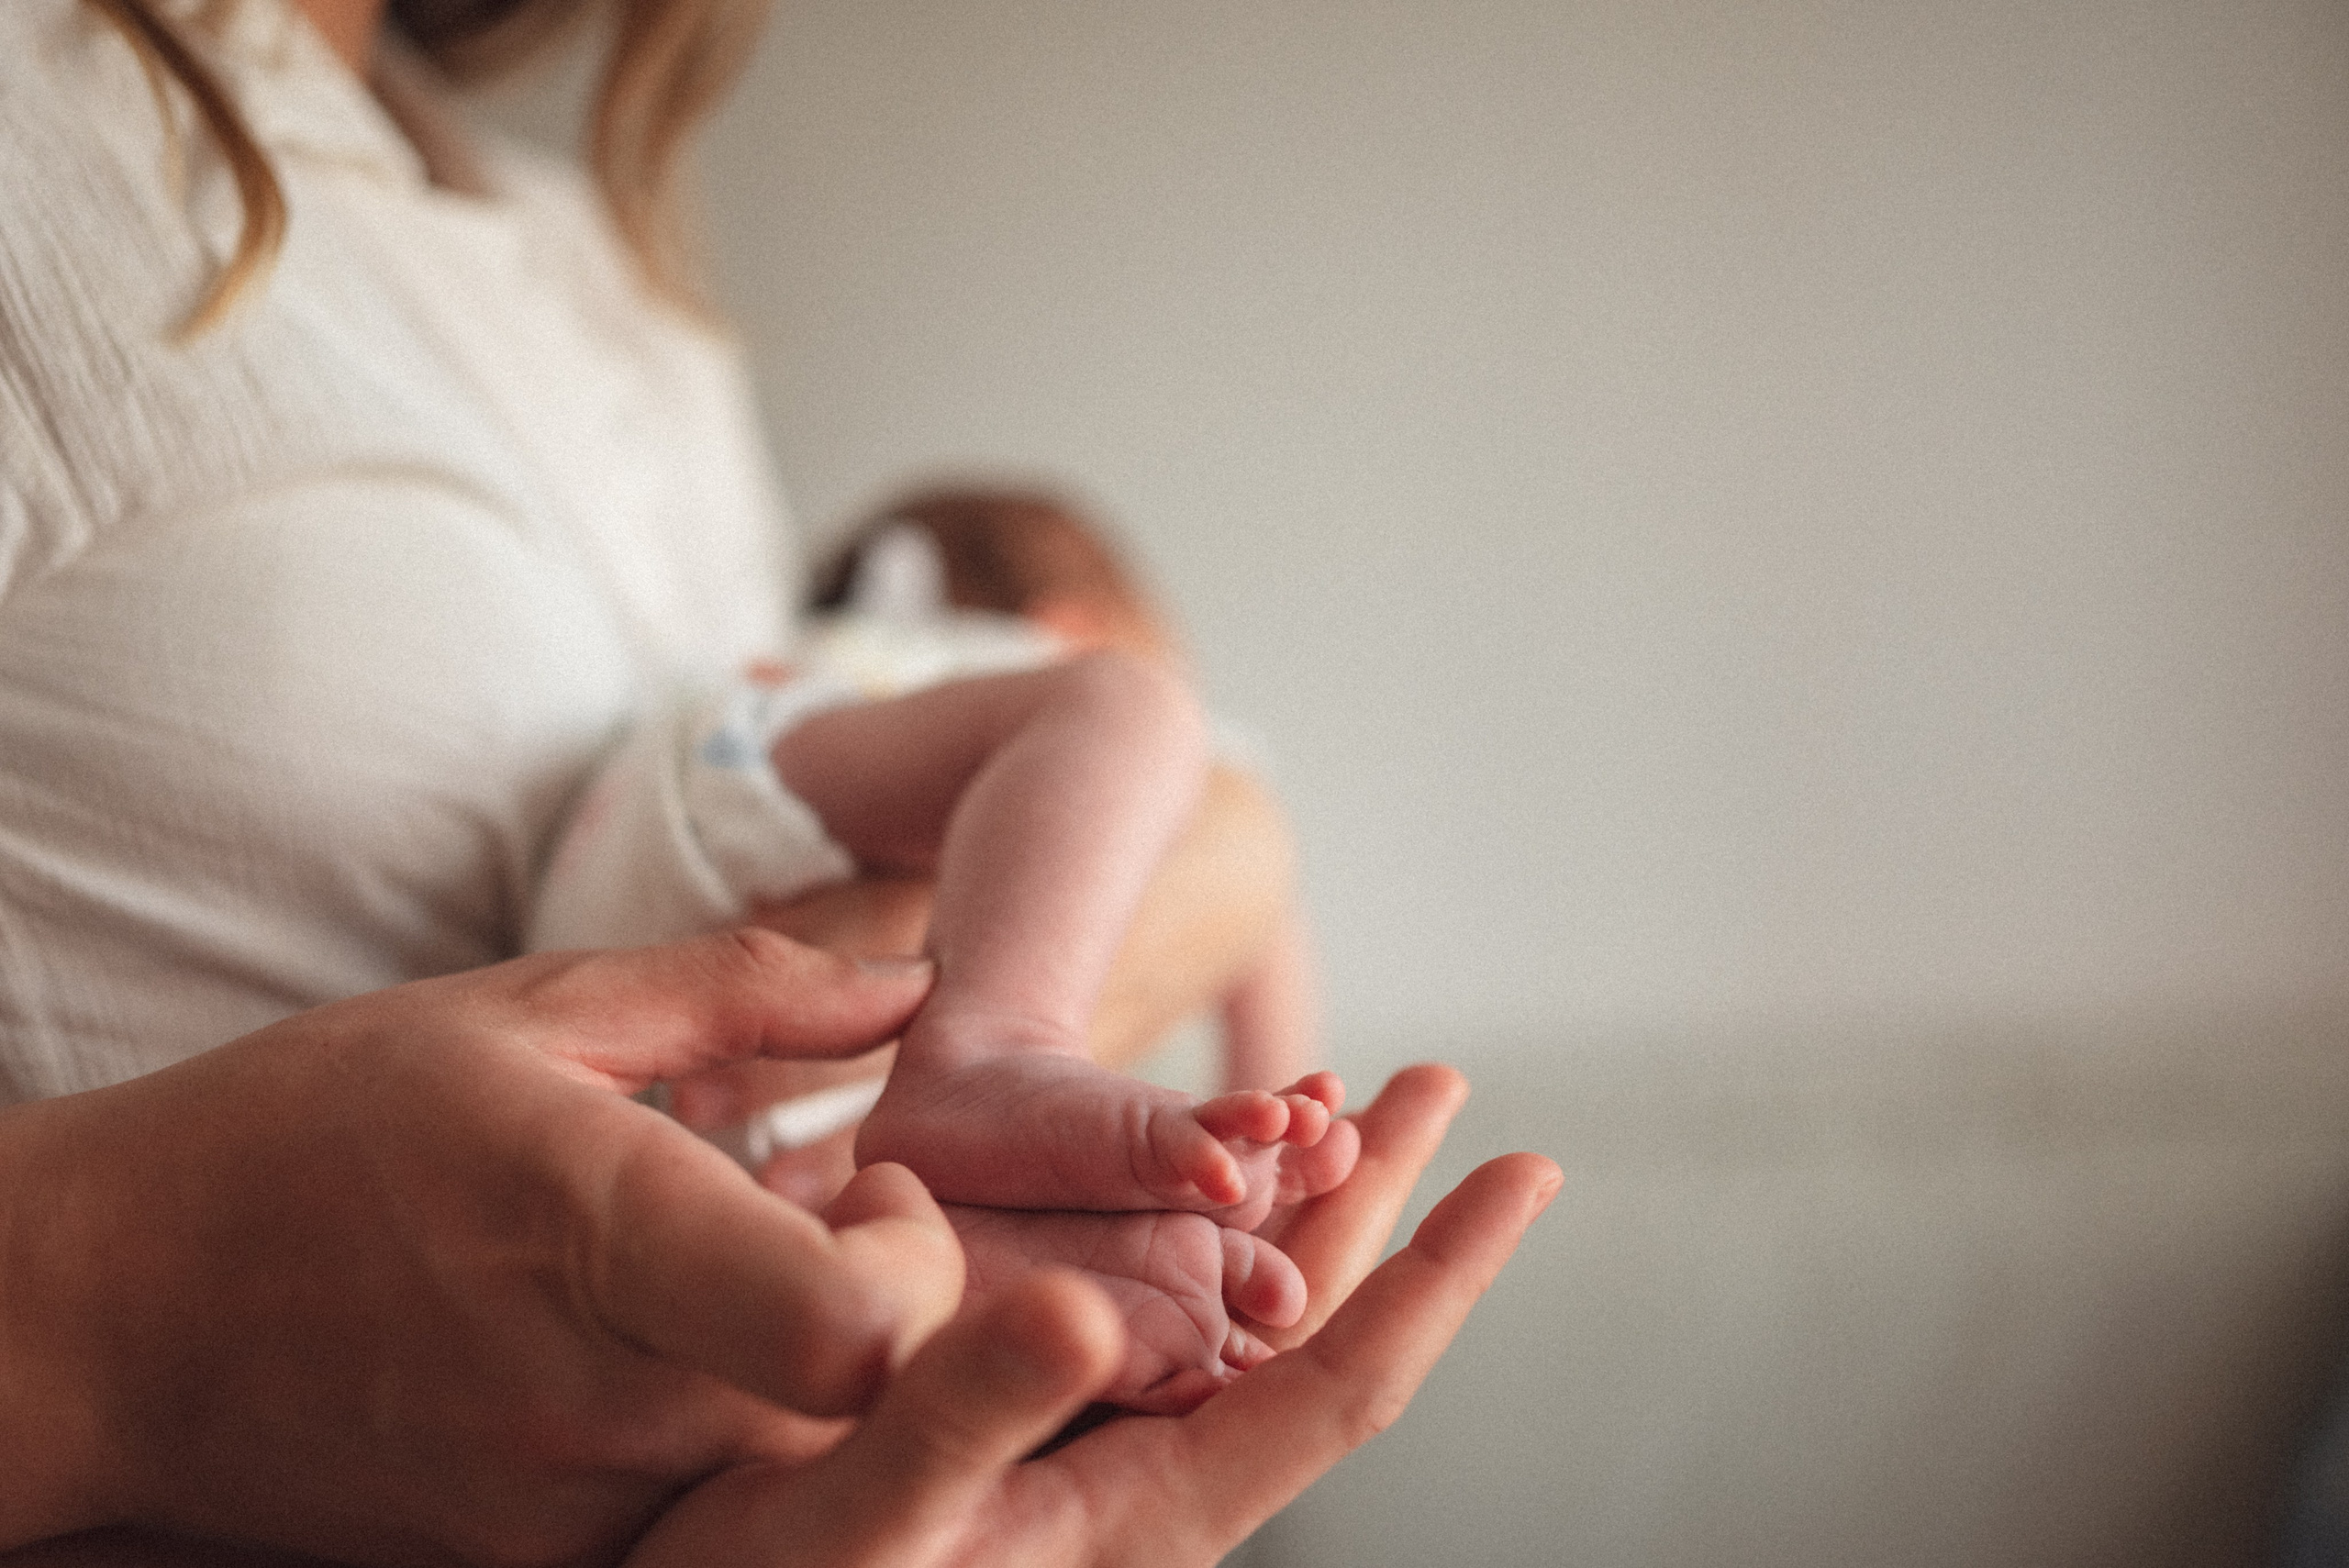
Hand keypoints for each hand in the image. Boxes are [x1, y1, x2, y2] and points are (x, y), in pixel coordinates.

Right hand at [0, 932, 961, 1564]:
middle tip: (829, 1222)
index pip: (853, 1325)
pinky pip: (719, 1519)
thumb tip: (914, 980)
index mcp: (594, 1225)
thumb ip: (743, 987)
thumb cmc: (317, 1131)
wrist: (115, 1317)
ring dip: (826, 1377)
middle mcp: (598, 1398)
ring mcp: (567, 1512)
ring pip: (808, 1471)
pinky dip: (745, 1441)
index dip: (923, 1255)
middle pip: (869, 1404)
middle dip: (902, 1305)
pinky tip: (678, 1362)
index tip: (875, 1179)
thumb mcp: (525, 1011)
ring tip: (739, 1288)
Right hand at [626, 1065, 1559, 1567]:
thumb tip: (1082, 1310)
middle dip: (1382, 1202)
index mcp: (1147, 1507)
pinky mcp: (1039, 1426)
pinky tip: (1199, 1185)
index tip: (1525, 1170)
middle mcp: (1148, 1477)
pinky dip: (1195, 1224)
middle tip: (1444, 1084)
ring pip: (1237, 1307)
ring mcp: (1098, 1449)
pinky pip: (1152, 1307)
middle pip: (1312, 1325)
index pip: (1340, 1381)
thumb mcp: (855, 1517)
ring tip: (1346, 1101)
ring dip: (1299, 1199)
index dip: (1436, 1274)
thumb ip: (964, 1416)